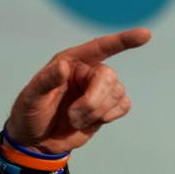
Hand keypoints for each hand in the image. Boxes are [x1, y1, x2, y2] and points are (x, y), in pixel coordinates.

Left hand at [6, 27, 150, 153]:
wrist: (37, 139)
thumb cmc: (30, 112)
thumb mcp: (32, 97)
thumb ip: (47, 81)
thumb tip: (64, 67)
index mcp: (69, 61)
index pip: (99, 47)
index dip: (122, 40)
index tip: (145, 34)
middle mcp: (86, 71)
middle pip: (108, 76)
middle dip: (94, 100)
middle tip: (73, 116)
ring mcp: (97, 88)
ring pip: (117, 93)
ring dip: (96, 111)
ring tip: (74, 119)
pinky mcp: (106, 106)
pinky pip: (123, 105)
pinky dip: (107, 116)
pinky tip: (89, 121)